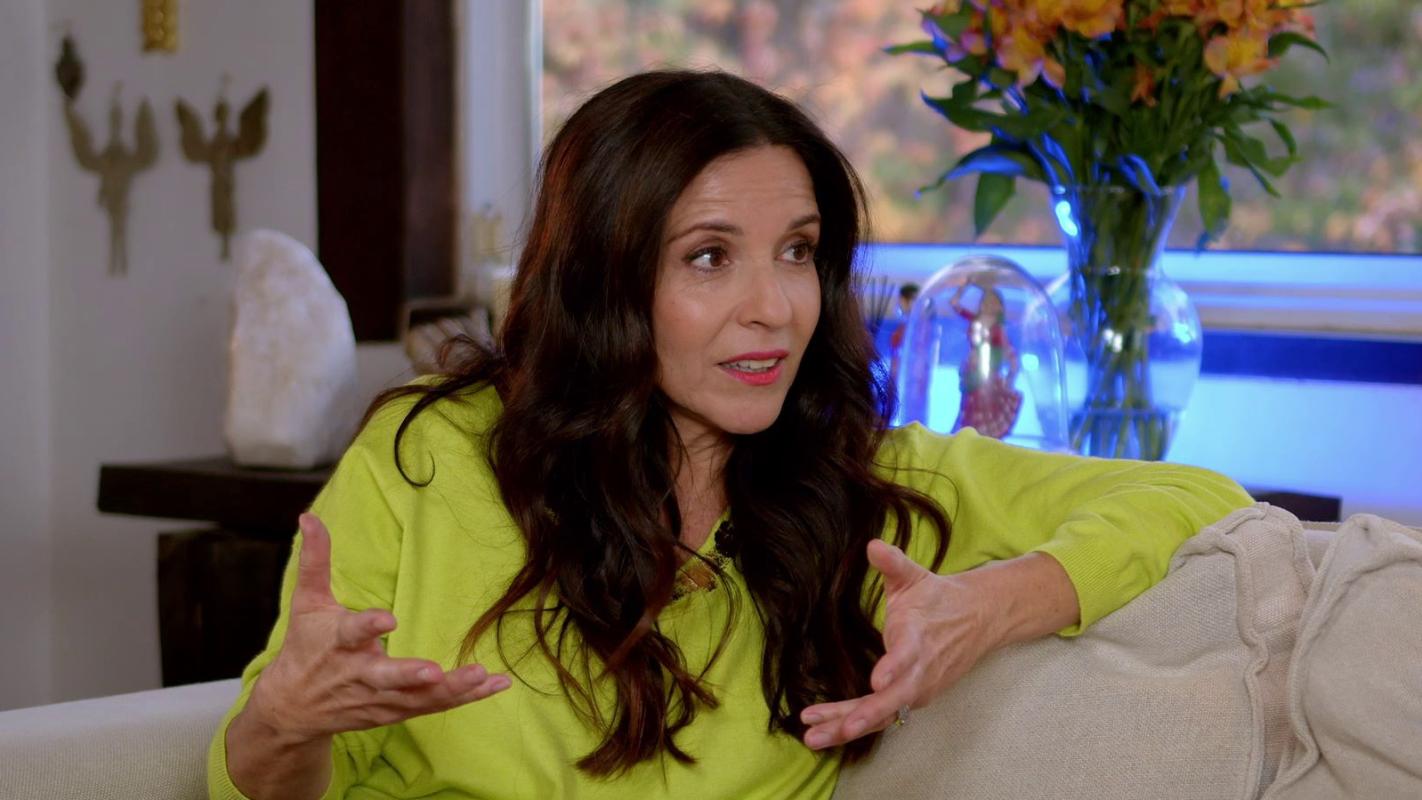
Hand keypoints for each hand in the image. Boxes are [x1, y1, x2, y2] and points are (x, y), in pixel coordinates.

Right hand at [245, 513, 510, 743]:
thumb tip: (309, 516)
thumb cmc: (305, 646)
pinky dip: (463, 698)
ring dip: (450, 690)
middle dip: (409, 676)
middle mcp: (358, 674)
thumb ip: (315, 559)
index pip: (352, 632)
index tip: (389, 619)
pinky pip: (432, 707)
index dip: (369, 626)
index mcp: (337, 642)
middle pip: (385, 678)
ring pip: (415, 698)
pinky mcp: (394, 712)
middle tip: (434, 672)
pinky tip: (496, 685)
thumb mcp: (307, 603)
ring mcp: (377, 698)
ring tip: (481, 677)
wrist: (293, 708)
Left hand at [800, 539, 998, 750]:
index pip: (908, 656)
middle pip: (894, 699)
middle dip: (865, 714)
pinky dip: (854, 725)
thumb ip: (893, 563)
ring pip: (884, 714)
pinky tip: (825, 732)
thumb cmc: (938, 597)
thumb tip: (873, 545)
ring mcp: (918, 688)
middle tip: (839, 727)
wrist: (979, 619)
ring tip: (813, 738)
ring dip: (848, 726)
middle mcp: (920, 670)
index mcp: (919, 637)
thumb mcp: (915, 576)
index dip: (893, 669)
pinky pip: (882, 717)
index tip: (877, 681)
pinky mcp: (913, 698)